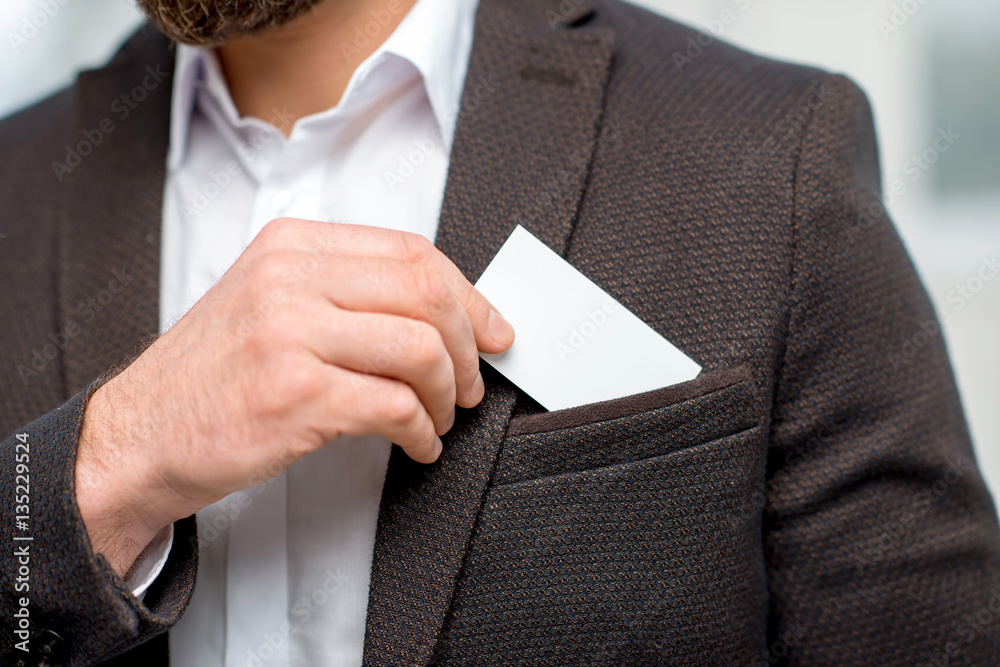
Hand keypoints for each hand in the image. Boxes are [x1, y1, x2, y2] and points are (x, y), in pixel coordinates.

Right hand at [75, 218, 514, 575]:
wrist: (137, 436)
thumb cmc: (211, 377)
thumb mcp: (267, 301)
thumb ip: (343, 291)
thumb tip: (440, 310)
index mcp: (292, 246)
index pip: (411, 252)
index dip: (469, 295)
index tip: (492, 328)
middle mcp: (290, 278)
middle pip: (427, 292)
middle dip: (470, 343)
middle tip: (473, 379)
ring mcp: (290, 333)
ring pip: (421, 347)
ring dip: (448, 392)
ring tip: (440, 416)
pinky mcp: (295, 394)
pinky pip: (396, 405)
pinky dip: (422, 430)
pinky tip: (417, 443)